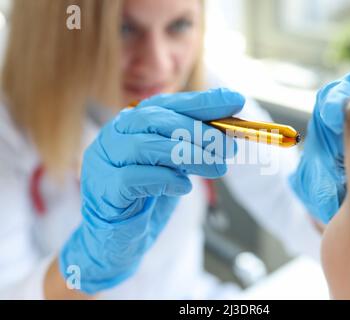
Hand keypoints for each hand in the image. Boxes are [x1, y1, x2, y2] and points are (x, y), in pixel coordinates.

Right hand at [59, 88, 244, 293]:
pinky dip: (165, 179)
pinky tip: (184, 187)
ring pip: (143, 145)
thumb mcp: (174, 166)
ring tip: (216, 168)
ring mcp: (103, 161)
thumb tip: (228, 136)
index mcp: (131, 125)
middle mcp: (113, 136)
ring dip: (188, 155)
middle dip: (198, 130)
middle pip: (154, 119)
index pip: (167, 104)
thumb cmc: (147, 198)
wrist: (118, 238)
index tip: (235, 101)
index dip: (202, 102)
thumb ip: (191, 147)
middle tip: (228, 147)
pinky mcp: (103, 188)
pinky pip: (133, 177)